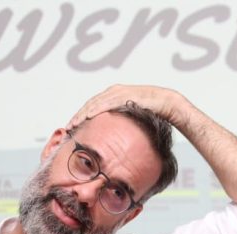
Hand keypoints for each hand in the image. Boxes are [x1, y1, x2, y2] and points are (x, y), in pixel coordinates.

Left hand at [68, 84, 184, 130]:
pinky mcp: (123, 95)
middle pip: (90, 104)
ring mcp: (118, 92)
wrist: (168, 103)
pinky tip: (87, 117)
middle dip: (78, 116)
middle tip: (68, 127)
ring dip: (82, 114)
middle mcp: (114, 91)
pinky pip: (105, 103)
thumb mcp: (135, 118)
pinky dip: (95, 110)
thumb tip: (120, 139)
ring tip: (73, 124)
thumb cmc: (155, 112)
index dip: (82, 116)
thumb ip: (125, 123)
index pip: (94, 106)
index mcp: (115, 95)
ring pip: (94, 103)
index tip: (74, 127)